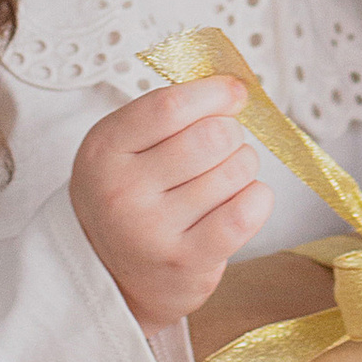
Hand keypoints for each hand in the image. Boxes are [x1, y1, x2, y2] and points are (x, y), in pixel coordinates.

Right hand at [71, 75, 268, 331]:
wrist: (110, 274)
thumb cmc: (128, 195)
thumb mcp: (123, 145)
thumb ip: (168, 111)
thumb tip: (234, 88)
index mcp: (104, 150)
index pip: (171, 106)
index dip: (214, 93)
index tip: (234, 92)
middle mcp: (123, 192)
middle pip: (212, 137)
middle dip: (230, 132)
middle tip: (222, 145)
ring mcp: (153, 231)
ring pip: (236, 171)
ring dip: (242, 167)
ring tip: (222, 178)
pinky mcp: (187, 262)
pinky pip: (245, 213)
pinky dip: (257, 197)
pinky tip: (243, 198)